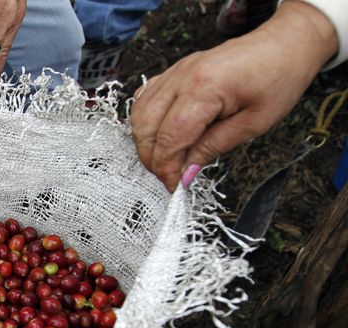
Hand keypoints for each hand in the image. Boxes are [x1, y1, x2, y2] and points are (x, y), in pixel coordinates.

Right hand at [131, 0, 338, 189]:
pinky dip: (145, 122)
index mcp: (204, 88)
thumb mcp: (253, 124)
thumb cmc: (278, 79)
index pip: (169, 138)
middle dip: (153, 159)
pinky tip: (158, 136)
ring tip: (166, 160)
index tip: (174, 187)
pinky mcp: (174, 72)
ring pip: (139, 114)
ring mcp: (175, 72)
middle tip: (170, 177)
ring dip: (146, 143)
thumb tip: (185, 174)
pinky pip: (145, 99)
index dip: (167, 168)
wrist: (284, 44)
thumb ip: (213, 148)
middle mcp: (182, 77)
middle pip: (146, 128)